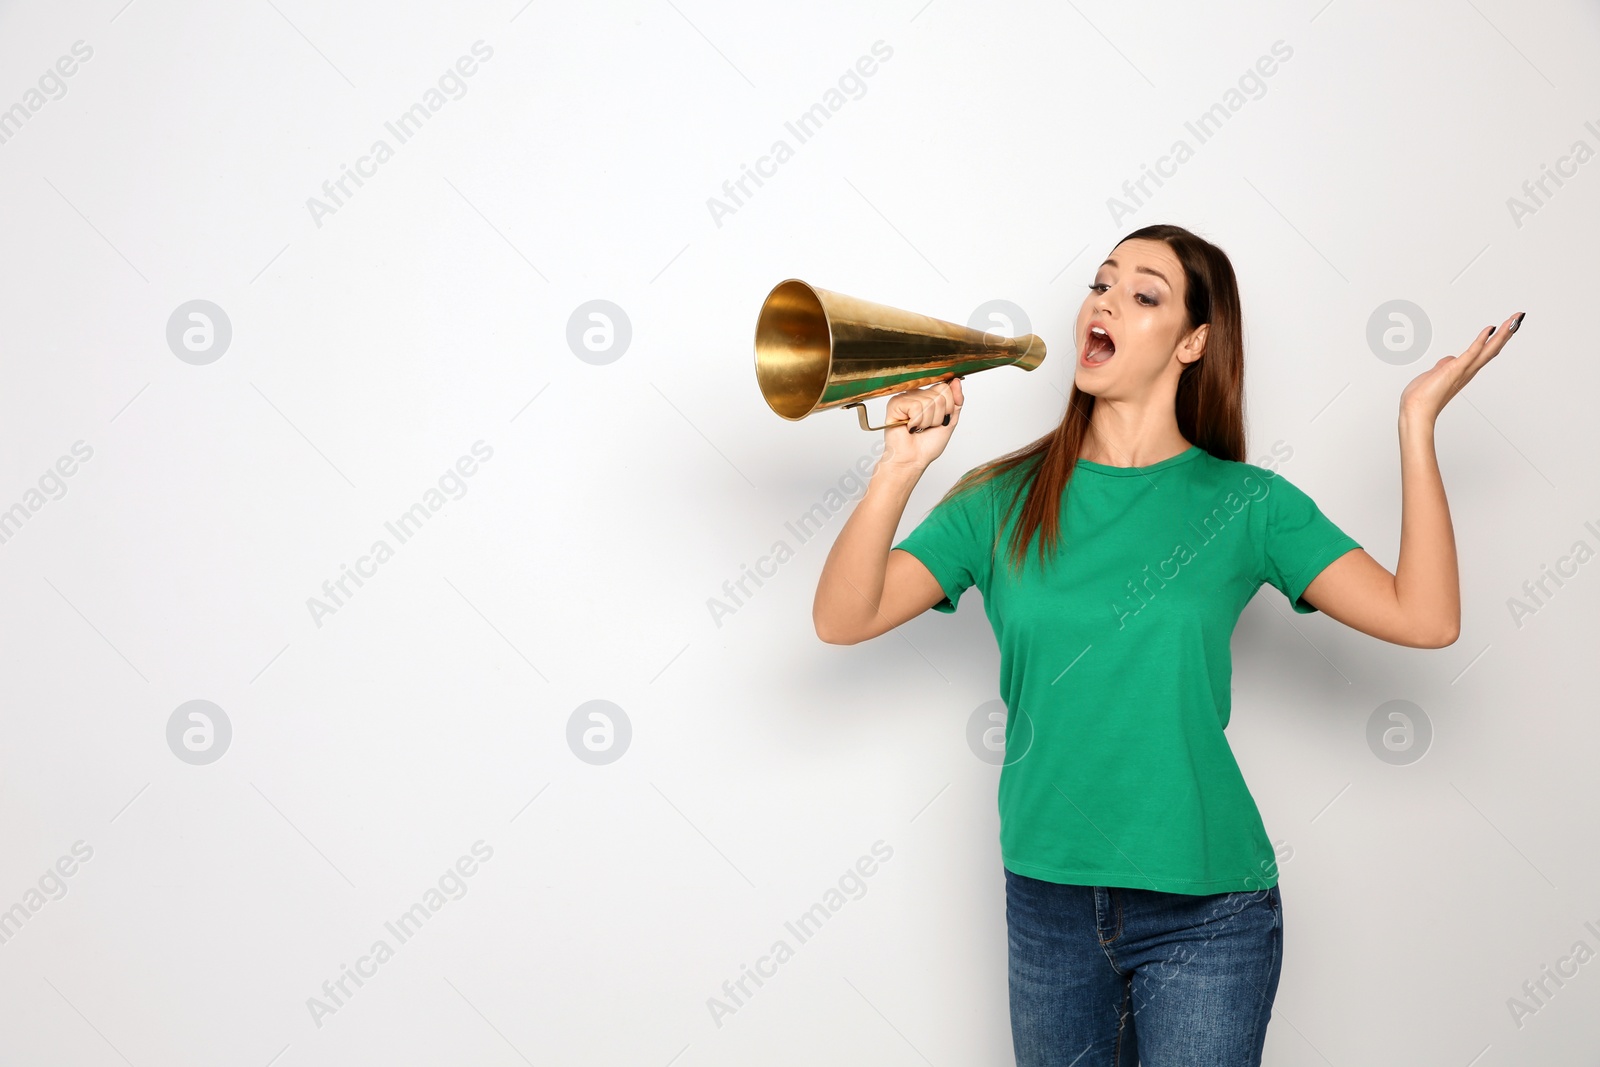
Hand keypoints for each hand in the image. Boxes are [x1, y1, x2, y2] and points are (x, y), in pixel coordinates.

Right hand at [880, 377, 963, 470]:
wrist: (913, 460)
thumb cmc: (927, 445)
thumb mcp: (950, 420)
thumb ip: (956, 401)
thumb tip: (956, 381)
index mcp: (928, 396)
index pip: (946, 387)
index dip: (948, 407)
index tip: (940, 419)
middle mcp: (916, 394)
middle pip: (940, 394)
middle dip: (938, 416)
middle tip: (927, 426)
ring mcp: (905, 397)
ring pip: (929, 401)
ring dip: (927, 421)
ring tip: (918, 428)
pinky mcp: (895, 403)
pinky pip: (916, 406)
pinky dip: (917, 421)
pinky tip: (910, 427)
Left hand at [1400, 311, 1524, 421]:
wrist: (1416, 408)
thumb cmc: (1423, 395)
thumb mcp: (1436, 374)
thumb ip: (1445, 365)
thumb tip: (1450, 359)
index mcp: (1464, 371)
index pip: (1485, 352)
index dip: (1497, 339)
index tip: (1507, 326)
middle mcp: (1468, 371)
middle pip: (1493, 348)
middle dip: (1506, 332)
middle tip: (1518, 317)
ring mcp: (1464, 370)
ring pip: (1488, 349)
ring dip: (1502, 333)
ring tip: (1513, 320)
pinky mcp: (1455, 369)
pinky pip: (1471, 352)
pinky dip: (1481, 340)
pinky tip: (1490, 329)